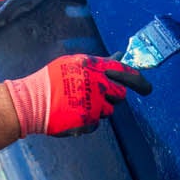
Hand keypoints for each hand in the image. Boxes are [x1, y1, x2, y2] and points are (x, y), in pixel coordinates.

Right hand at [2, 54, 150, 136]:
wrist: (32, 101)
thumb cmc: (53, 79)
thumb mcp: (76, 63)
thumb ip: (100, 62)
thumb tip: (120, 56)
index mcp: (96, 68)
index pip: (128, 74)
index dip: (140, 82)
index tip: (147, 88)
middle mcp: (98, 85)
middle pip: (120, 95)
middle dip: (111, 96)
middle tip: (95, 94)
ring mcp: (94, 105)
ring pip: (108, 111)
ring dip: (98, 108)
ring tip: (77, 102)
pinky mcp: (88, 121)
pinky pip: (95, 123)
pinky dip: (87, 120)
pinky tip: (72, 113)